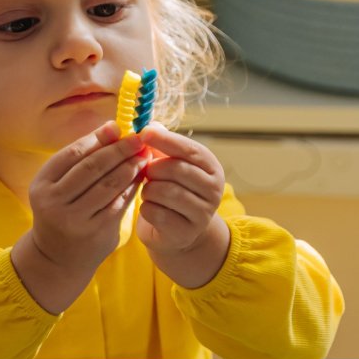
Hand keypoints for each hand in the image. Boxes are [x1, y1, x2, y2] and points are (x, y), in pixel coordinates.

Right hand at [12, 122, 147, 312]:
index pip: (74, 153)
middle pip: (92, 167)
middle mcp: (54, 201)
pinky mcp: (94, 232)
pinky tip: (141, 177)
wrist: (57, 257)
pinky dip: (131, 188)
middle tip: (139, 139)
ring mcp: (74, 219)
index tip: (120, 127)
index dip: (99, 138)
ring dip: (130, 167)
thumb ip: (83, 158)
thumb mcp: (60, 184)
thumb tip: (113, 127)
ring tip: (144, 156)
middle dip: (119, 150)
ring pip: (108, 185)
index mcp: (42, 183)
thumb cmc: (62, 210)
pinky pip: (118, 204)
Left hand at [135, 123, 230, 287]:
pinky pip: (156, 213)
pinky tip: (150, 208)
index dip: (165, 140)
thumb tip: (152, 125)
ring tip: (149, 191)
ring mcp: (203, 213)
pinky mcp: (186, 232)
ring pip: (164, 191)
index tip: (144, 132)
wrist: (178, 232)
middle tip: (146, 173)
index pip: (189, 149)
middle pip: (175, 169)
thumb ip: (162, 145)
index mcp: (212, 168)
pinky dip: (146, 209)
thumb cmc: (172, 191)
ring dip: (148, 190)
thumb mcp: (171, 166)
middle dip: (153, 169)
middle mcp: (214, 190)